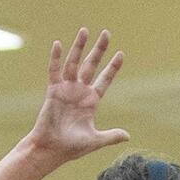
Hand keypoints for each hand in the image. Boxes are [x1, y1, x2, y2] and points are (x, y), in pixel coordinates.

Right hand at [23, 29, 127, 166]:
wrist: (52, 149)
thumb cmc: (72, 147)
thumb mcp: (95, 140)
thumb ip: (111, 136)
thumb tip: (127, 136)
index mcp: (91, 101)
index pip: (105, 80)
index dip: (112, 68)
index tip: (121, 54)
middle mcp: (80, 91)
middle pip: (91, 65)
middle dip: (99, 50)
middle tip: (106, 33)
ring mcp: (66, 89)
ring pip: (74, 63)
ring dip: (79, 47)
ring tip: (85, 30)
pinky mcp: (53, 90)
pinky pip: (54, 70)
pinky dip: (56, 58)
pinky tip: (59, 44)